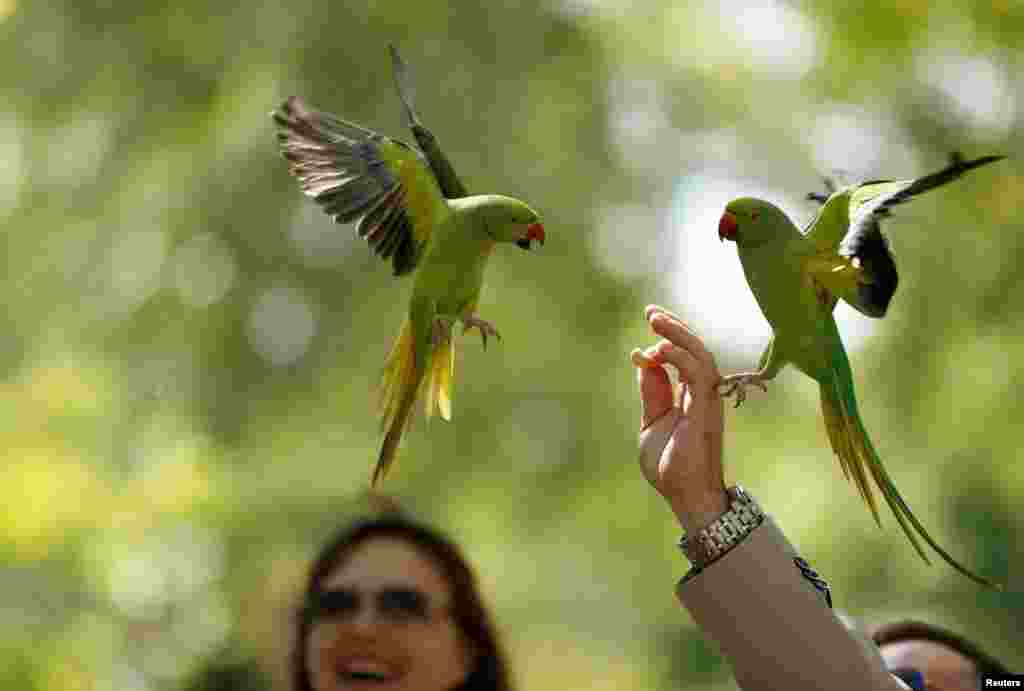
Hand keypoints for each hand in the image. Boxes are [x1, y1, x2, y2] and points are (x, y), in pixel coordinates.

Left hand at [631, 305, 728, 534]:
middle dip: (674, 326)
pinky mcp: (705, 410)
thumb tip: (642, 357)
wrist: (683, 494)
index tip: (648, 321)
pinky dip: (681, 358)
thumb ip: (651, 389)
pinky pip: (699, 375)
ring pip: (700, 355)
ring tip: (655, 320)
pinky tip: (661, 347)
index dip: (668, 334)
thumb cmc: (670, 462)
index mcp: (691, 394)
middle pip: (695, 349)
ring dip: (678, 334)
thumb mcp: (652, 419)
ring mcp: (707, 400)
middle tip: (650, 311)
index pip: (685, 355)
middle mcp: (703, 393)